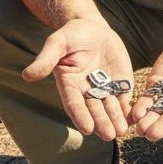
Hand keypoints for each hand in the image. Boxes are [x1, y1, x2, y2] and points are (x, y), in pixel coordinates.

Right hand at [22, 18, 133, 141]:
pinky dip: (129, 110)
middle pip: (94, 110)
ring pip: (110, 108)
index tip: (87, 128)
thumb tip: (27, 75)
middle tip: (109, 135)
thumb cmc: (71, 35)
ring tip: (121, 131)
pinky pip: (125, 100)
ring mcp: (104, 89)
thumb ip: (46, 59)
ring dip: (116, 120)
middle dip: (101, 122)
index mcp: (69, 85)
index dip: (80, 115)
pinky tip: (135, 119)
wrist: (92, 29)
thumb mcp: (57, 43)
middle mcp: (86, 92)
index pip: (74, 103)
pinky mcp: (120, 85)